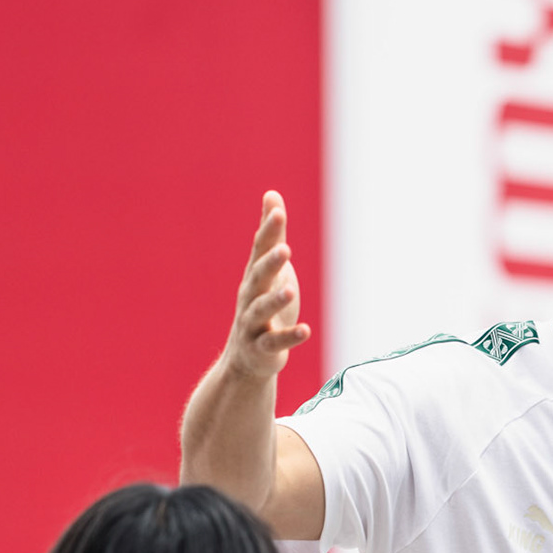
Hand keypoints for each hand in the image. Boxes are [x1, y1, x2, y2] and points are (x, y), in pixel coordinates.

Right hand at [223, 191, 311, 385]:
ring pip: (261, 310)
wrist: (246, 357)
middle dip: (270, 262)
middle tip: (285, 248)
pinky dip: (289, 337)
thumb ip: (271, 236)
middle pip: (258, 277)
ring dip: (275, 299)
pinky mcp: (262, 348)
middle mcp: (249, 297)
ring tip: (291, 290)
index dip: (269, 231)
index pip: (260, 249)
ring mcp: (253, 323)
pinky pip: (274, 342)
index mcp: (254, 276)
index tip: (278, 211)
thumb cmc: (262, 304)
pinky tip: (305, 331)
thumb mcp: (268, 269)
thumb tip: (272, 195)